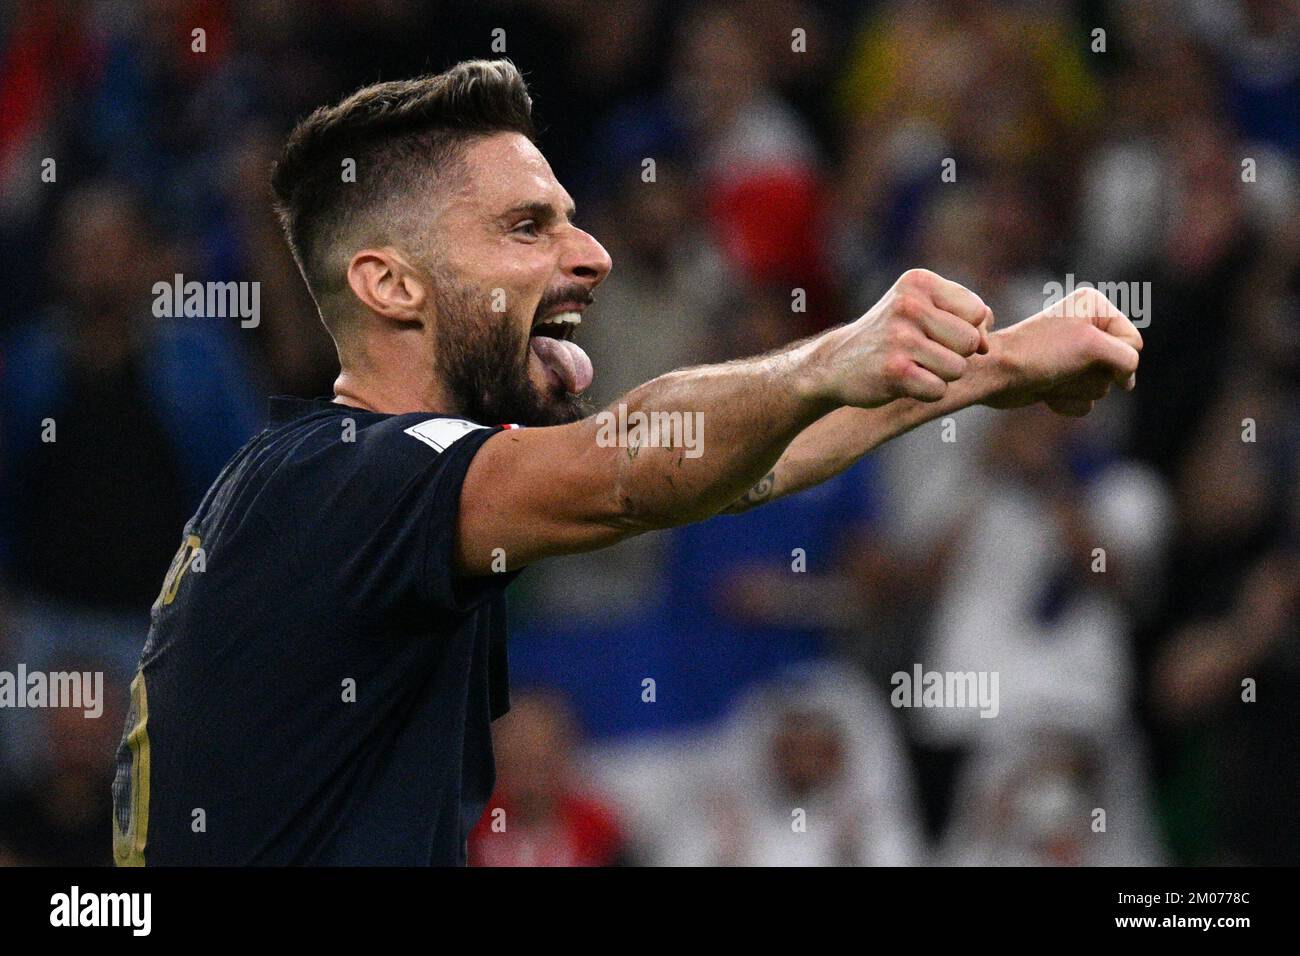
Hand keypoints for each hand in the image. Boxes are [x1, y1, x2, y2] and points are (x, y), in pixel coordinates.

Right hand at [809, 269, 990, 407]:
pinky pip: (939, 390)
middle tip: (924, 353)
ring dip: (941, 375)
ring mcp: (900, 338)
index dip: (968, 330)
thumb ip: (964, 316)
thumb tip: (985, 344)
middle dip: (955, 355)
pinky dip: (927, 392)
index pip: (976, 311)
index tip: (940, 335)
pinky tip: (904, 382)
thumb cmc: (889, 336)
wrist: (835, 363)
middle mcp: (909, 305)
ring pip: (957, 368)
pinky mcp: (895, 370)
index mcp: (919, 282)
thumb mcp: (922, 309)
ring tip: (913, 366)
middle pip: (970, 341)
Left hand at [986, 288, 1142, 415]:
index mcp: (1094, 307)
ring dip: (1077, 389)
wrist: (997, 375)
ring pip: (1102, 387)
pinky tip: (1046, 391)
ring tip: (1053, 376)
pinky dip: (1067, 401)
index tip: (1089, 358)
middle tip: (1064, 366)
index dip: (1118, 359)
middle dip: (1092, 375)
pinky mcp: (1062, 378)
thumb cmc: (1040, 353)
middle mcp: (1087, 327)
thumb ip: (1126, 358)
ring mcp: (1074, 355)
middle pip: (1118, 368)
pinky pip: (1085, 400)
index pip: (1133, 342)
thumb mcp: (1092, 345)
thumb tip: (1128, 383)